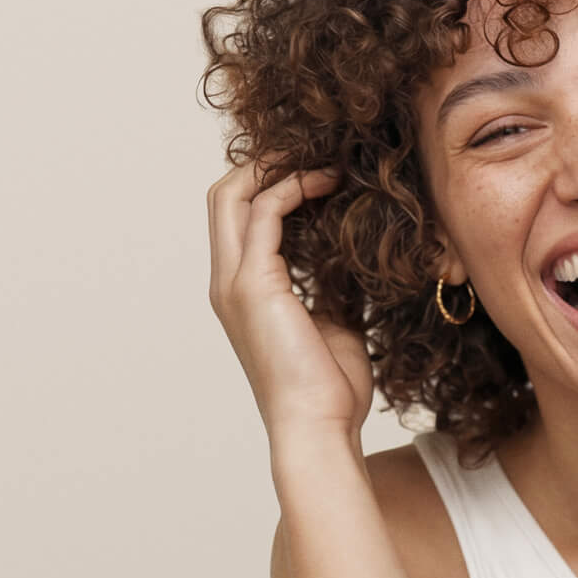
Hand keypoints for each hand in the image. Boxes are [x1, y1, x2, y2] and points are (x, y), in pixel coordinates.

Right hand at [206, 161, 373, 447]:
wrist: (318, 426)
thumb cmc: (329, 390)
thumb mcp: (336, 324)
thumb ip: (333, 287)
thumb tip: (353, 259)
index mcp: (243, 293)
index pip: (238, 219)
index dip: (268, 185)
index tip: (315, 172)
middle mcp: (228, 282)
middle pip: (224, 195)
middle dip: (263, 164)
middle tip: (312, 151)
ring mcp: (235, 282)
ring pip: (235, 194)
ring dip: (276, 167)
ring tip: (321, 158)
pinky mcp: (255, 284)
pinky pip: (266, 212)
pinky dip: (293, 187)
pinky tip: (326, 182)